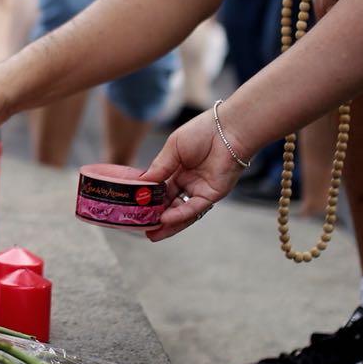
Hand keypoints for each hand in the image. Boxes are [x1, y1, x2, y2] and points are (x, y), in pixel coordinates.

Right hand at [140, 107, 245, 241]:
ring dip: (168, 223)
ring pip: (181, 211)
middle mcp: (189, 182)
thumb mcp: (173, 148)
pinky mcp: (211, 195)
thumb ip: (159, 167)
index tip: (135, 208)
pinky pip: (193, 208)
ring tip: (151, 233)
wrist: (227, 130)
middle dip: (156, 217)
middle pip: (170, 204)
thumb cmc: (201, 132)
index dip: (149, 199)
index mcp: (178, 169)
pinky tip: (166, 219)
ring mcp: (200, 190)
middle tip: (141, 227)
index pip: (161, 189)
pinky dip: (180, 215)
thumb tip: (142, 183)